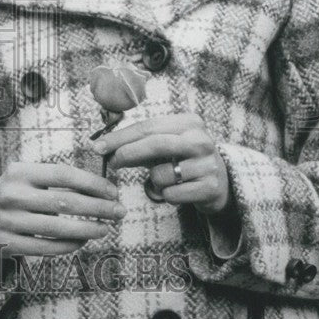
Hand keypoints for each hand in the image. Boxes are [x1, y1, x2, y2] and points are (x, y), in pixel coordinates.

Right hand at [0, 162, 124, 257]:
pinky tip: (83, 241)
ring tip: (105, 228)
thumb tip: (102, 187)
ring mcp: (8, 220)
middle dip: (98, 208)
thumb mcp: (28, 177)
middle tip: (119, 212)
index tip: (113, 191)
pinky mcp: (7, 244)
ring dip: (87, 229)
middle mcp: (12, 194)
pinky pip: (46, 247)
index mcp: (20, 171)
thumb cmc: (16, 193)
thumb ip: (57, 179)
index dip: (92, 183)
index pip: (63, 174)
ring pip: (57, 228)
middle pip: (65, 202)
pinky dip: (69, 246)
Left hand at [92, 114, 230, 214]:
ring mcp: (208, 164)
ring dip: (154, 181)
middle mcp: (201, 140)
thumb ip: (137, 143)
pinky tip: (177, 191)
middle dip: (127, 153)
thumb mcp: (165, 145)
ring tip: (166, 179)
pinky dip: (166, 195)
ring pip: (161, 174)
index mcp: (189, 122)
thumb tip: (103, 146)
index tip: (98, 146)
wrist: (220, 182)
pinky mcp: (210, 187)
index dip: (120, 137)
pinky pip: (171, 194)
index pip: (148, 126)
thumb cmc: (182, 159)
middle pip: (154, 144)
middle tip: (112, 162)